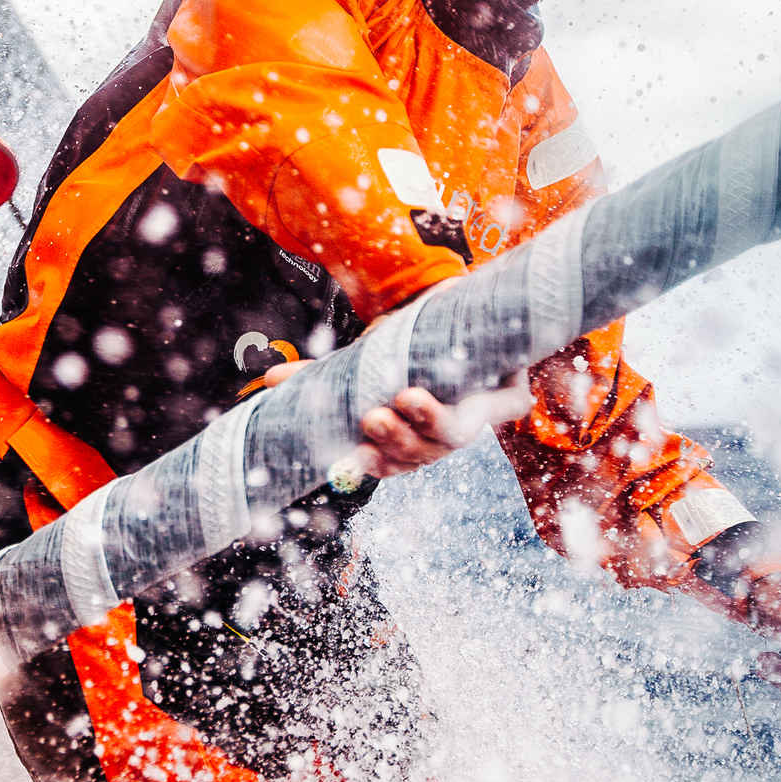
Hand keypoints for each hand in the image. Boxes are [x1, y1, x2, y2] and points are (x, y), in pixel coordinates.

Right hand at [264, 362, 533, 480]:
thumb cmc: (410, 351)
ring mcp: (478, 421)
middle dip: (397, 440)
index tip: (354, 457)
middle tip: (371, 419)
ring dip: (428, 422)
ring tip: (405, 398)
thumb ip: (320, 377)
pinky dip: (486, 404)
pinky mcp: (512, 399)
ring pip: (453, 438)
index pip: (393, 464)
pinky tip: (453, 392)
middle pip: (422, 455)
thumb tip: (268, 380)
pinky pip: (501, 410)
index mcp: (411, 440)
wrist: (464, 317)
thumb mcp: (363, 365)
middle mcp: (443, 438)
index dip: (377, 464)